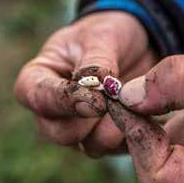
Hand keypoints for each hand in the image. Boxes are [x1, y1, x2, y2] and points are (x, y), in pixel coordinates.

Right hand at [14, 11, 156, 156]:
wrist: (137, 43)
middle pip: (59, 133)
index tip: (95, 100)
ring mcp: (78, 127)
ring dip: (114, 128)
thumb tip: (91, 93)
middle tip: (118, 101)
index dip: (64, 101)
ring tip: (136, 104)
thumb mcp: (101, 37)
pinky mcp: (104, 136)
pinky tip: (146, 115)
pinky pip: (115, 148)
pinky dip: (131, 134)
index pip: (37, 97)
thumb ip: (94, 65)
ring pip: (88, 146)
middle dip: (90, 121)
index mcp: (39, 78)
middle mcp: (54, 109)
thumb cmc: (108, 33)